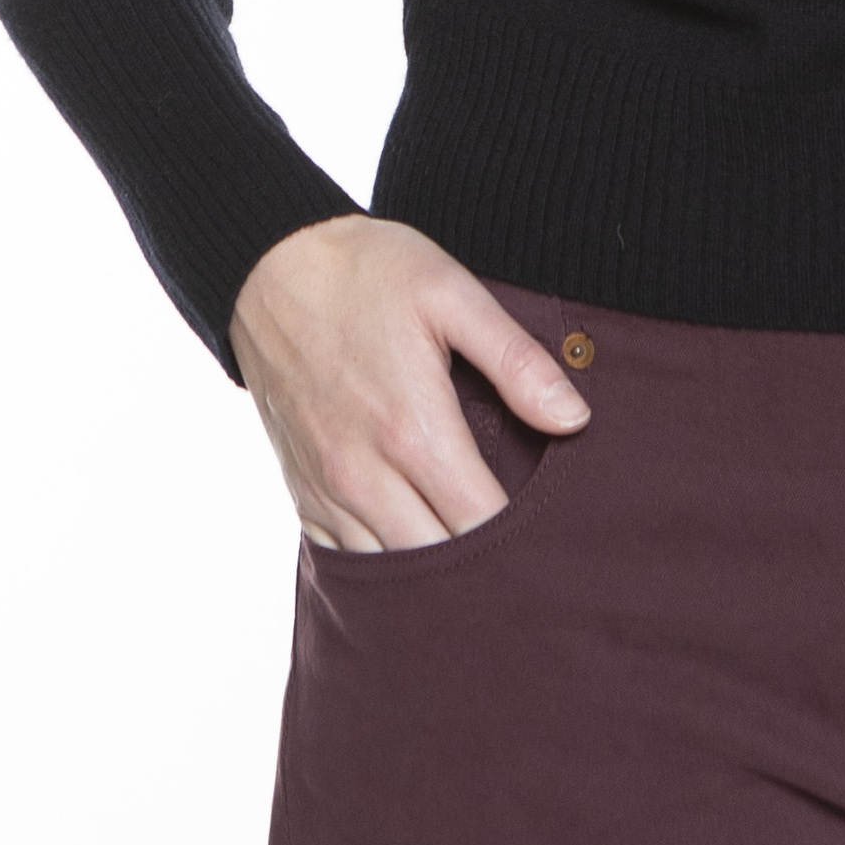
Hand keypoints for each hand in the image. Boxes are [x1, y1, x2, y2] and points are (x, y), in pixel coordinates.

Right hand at [227, 214, 591, 550]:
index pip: (483, 525)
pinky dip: (384, 570)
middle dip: (485, 567)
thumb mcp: (451, 295)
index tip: (554, 534)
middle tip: (525, 556)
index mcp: (413, 431)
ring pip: (389, 574)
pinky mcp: (302, 492)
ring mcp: (328, 489)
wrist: (270, 268)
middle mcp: (365, 475)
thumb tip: (574, 420)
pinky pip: (344, 562)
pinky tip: (416, 554)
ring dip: (434, 576)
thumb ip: (517, 362)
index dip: (526, 540)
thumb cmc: (367, 275)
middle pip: (438, 564)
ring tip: (478, 566)